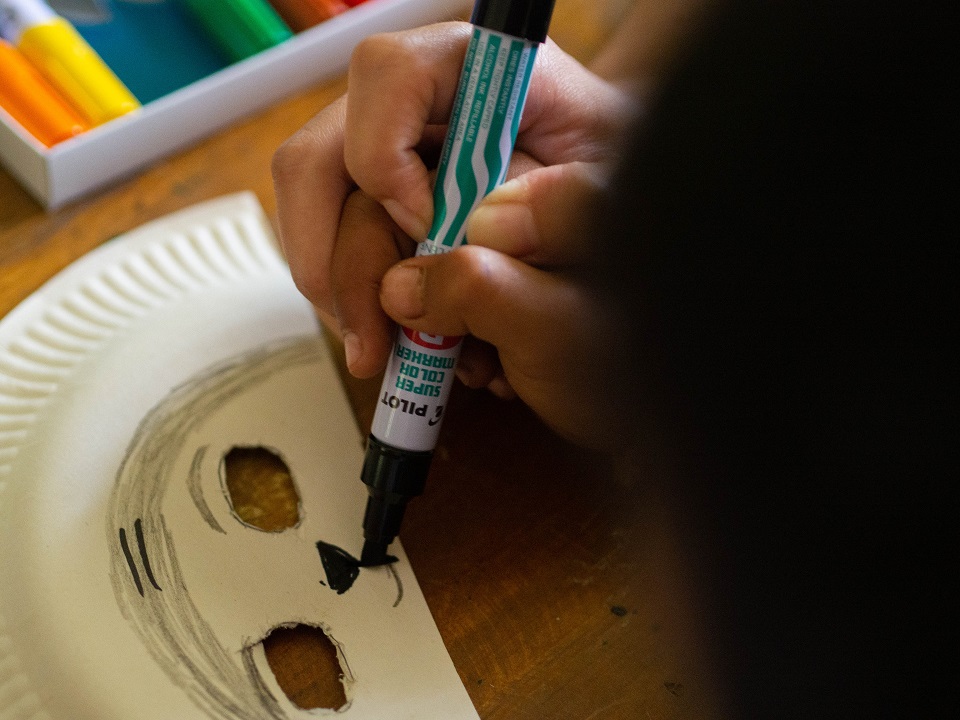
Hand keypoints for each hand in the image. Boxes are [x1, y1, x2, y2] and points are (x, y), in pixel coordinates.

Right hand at [272, 22, 634, 444]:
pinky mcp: (376, 204)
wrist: (601, 210)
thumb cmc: (609, 185)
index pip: (388, 76)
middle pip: (320, 159)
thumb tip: (480, 230)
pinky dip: (355, 303)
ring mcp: (386, 156)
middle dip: (335, 260)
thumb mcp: (610, 194)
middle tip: (371, 339)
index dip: (385, 154)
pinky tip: (398, 338)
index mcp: (473, 69)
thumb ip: (566, 205)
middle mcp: (413, 109)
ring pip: (316, 215)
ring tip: (383, 353)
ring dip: (342, 295)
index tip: (425, 224)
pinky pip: (330, 249)